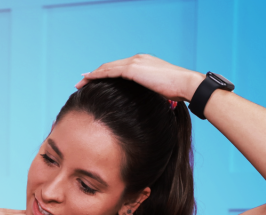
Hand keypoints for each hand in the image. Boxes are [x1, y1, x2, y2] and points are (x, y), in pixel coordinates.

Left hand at [76, 54, 203, 102]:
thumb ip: (147, 93)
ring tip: (80, 82)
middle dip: (95, 74)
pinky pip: (110, 71)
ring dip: (92, 75)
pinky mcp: (133, 69)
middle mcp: (137, 59)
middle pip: (110, 66)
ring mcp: (135, 62)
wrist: (186, 84)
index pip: (119, 67)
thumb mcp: (158, 91)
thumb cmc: (177, 90)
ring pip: (107, 67)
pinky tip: (88, 80)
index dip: (105, 73)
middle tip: (81, 81)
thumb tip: (141, 104)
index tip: (94, 80)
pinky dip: (97, 75)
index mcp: (143, 63)